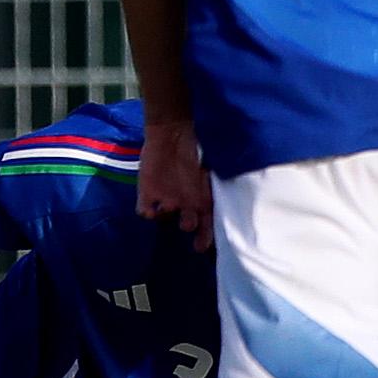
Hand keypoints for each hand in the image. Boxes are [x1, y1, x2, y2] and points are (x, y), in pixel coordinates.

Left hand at [138, 118, 212, 250]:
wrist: (171, 132)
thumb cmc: (194, 147)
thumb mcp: (210, 166)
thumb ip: (215, 185)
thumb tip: (232, 199)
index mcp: (203, 199)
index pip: (208, 225)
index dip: (207, 237)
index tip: (206, 245)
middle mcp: (185, 203)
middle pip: (188, 225)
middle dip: (189, 226)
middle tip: (189, 222)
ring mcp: (166, 199)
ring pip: (167, 219)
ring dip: (169, 215)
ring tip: (171, 207)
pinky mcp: (147, 193)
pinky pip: (144, 211)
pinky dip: (147, 212)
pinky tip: (151, 208)